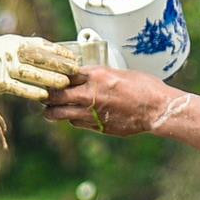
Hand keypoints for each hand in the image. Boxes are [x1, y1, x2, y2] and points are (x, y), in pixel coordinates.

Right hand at [0, 35, 79, 101]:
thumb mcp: (4, 47)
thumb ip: (22, 51)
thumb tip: (45, 56)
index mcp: (14, 41)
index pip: (42, 45)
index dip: (59, 51)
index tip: (74, 57)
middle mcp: (10, 51)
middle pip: (40, 57)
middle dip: (60, 64)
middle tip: (76, 70)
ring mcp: (3, 66)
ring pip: (32, 72)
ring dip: (50, 78)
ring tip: (65, 84)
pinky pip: (18, 87)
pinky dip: (32, 91)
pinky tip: (44, 96)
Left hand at [42, 65, 177, 136]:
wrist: (157, 110)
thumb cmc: (144, 87)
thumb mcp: (120, 73)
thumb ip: (99, 76)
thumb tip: (85, 77)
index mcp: (97, 75)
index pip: (65, 74)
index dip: (55, 76)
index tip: (48, 77)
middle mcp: (91, 94)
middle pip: (56, 95)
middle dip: (46, 95)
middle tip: (42, 95)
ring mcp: (93, 112)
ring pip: (61, 113)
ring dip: (53, 112)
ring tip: (49, 111)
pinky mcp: (98, 126)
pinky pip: (77, 123)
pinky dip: (72, 119)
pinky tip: (72, 117)